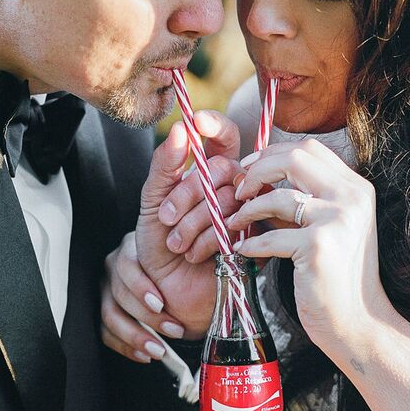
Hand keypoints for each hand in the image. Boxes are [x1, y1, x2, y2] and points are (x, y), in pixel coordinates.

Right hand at [101, 232, 186, 361]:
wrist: (179, 276)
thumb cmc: (183, 263)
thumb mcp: (187, 253)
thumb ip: (191, 252)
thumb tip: (210, 262)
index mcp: (131, 248)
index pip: (126, 265)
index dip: (141, 286)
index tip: (161, 304)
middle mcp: (114, 267)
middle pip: (118, 294)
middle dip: (146, 317)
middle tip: (175, 330)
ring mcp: (107, 290)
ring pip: (110, 315)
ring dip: (135, 336)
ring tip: (160, 350)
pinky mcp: (106, 311)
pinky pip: (106, 332)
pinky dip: (125, 346)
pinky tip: (145, 355)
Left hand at [134, 111, 241, 335]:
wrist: (168, 290)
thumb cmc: (160, 245)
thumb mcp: (153, 202)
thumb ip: (165, 166)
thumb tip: (181, 128)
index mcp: (211, 171)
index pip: (225, 136)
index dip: (215, 124)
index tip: (196, 120)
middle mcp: (234, 187)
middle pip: (223, 168)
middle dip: (188, 192)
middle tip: (165, 217)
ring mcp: (248, 213)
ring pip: (229, 198)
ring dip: (193, 222)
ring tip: (176, 243)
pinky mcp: (257, 240)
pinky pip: (237, 226)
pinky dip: (208, 241)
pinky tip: (195, 255)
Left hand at [226, 139, 392, 357]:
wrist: (359, 322)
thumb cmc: (338, 276)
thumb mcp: (331, 227)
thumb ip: (308, 199)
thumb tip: (261, 176)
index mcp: (356, 188)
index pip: (309, 149)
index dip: (273, 153)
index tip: (249, 169)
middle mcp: (351, 198)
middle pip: (294, 159)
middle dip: (258, 170)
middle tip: (238, 190)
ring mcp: (337, 220)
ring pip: (277, 197)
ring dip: (247, 210)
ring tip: (233, 223)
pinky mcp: (319, 247)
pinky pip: (271, 237)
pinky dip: (251, 244)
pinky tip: (242, 250)